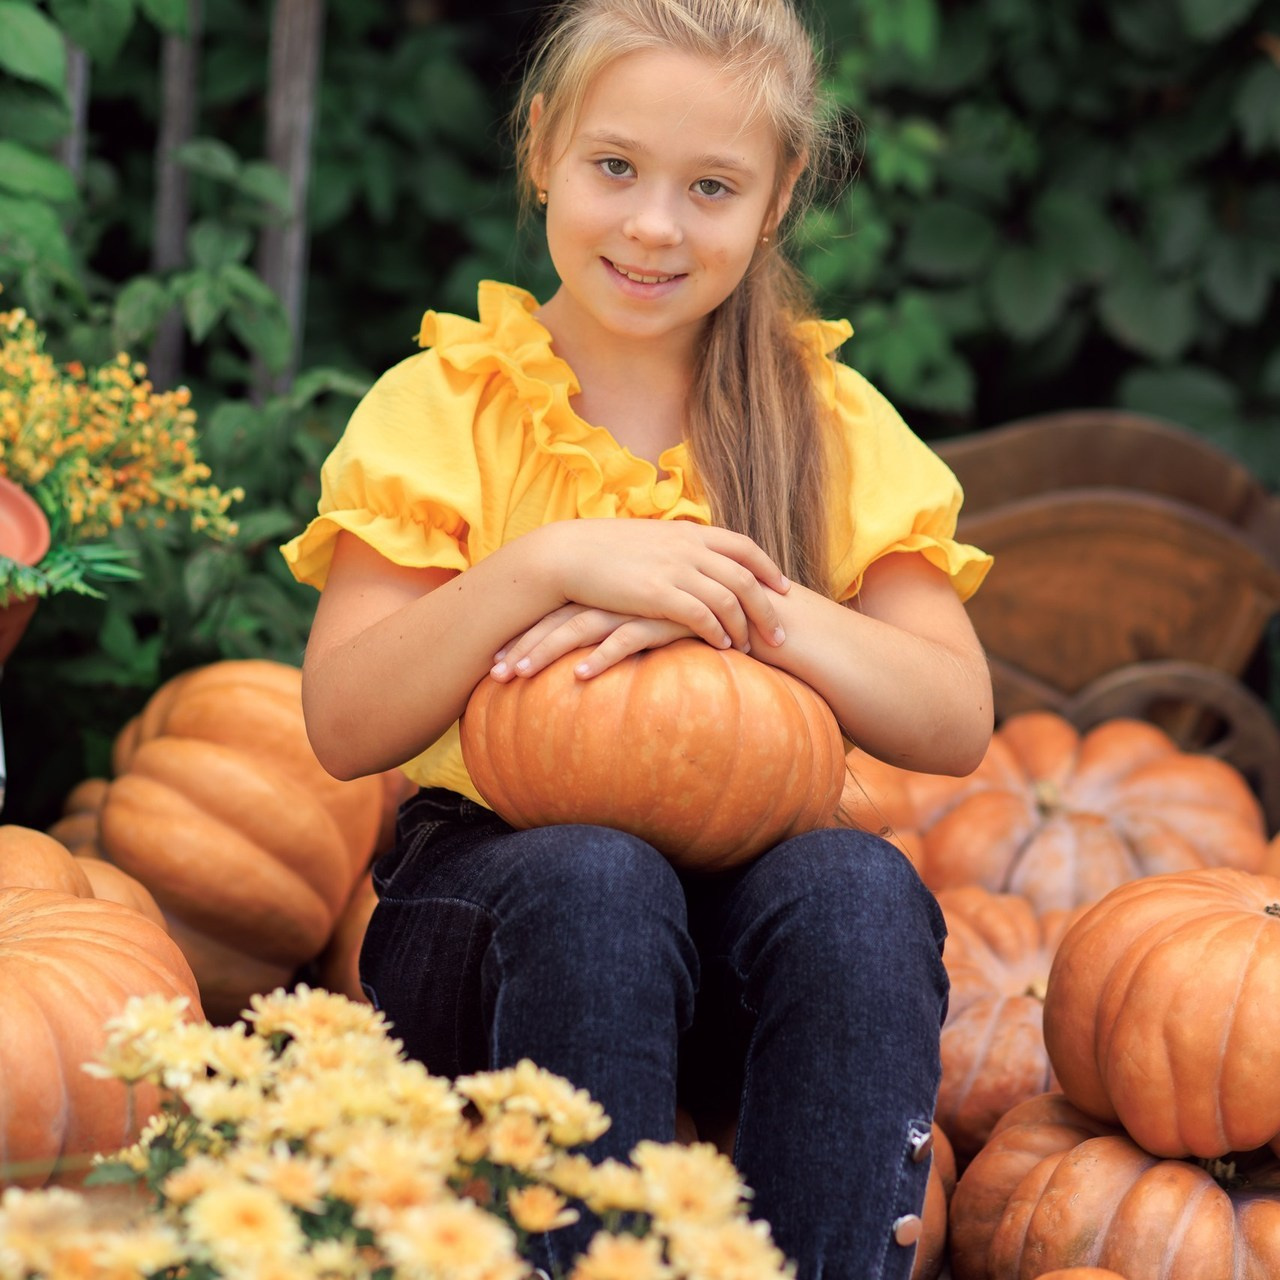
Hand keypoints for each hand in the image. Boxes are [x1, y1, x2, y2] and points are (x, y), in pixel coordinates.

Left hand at [491, 605, 701, 679]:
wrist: (748, 602)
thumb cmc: (691, 612)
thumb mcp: (647, 612)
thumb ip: (617, 619)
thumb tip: (586, 642)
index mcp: (606, 587)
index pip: (552, 609)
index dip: (523, 632)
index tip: (495, 656)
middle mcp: (616, 592)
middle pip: (556, 618)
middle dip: (522, 646)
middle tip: (493, 674)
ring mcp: (637, 603)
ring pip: (581, 628)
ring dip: (546, 652)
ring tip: (519, 676)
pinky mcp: (663, 618)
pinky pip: (625, 639)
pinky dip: (599, 658)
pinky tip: (577, 676)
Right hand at [539, 518, 789, 653]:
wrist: (567, 554)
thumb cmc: (603, 551)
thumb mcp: (649, 539)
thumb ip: (677, 548)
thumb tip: (694, 560)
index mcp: (689, 532)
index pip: (744, 547)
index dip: (768, 569)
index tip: (784, 589)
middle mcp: (689, 547)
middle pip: (746, 578)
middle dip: (769, 609)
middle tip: (781, 636)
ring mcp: (675, 569)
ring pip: (730, 600)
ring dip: (745, 627)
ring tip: (751, 649)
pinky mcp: (658, 594)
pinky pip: (702, 616)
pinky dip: (718, 632)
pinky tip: (722, 647)